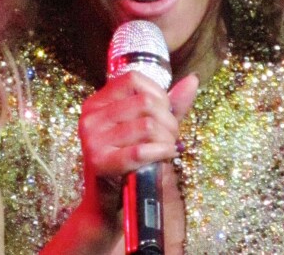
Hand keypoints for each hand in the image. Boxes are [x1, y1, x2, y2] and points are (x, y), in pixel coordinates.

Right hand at [77, 71, 198, 229]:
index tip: (165, 111)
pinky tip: (168, 154)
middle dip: (168, 119)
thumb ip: (169, 104)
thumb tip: (192, 80)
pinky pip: (140, 151)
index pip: (132, 78)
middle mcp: (91, 117)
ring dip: (168, 137)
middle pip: (144, 102)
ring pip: (147, 125)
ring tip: (169, 146)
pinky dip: (161, 151)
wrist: (105, 203)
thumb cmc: (128, 160)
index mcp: (97, 103)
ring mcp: (93, 139)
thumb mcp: (146, 126)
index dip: (157, 92)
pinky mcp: (100, 163)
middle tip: (172, 135)